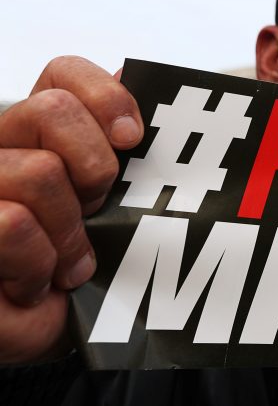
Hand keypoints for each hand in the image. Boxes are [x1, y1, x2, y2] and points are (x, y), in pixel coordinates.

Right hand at [0, 56, 142, 362]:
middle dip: (93, 166)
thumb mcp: (116, 206)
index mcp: (39, 133)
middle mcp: (0, 148)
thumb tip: (134, 80)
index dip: (104, 96)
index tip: (133, 139)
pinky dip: (38, 262)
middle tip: (96, 209)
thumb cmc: (83, 268)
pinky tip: (36, 283)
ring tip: (69, 263)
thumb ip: (121, 150)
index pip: (62, 74)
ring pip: (37, 172)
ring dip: (68, 232)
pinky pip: (11, 222)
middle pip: (51, 109)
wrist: (48, 332)